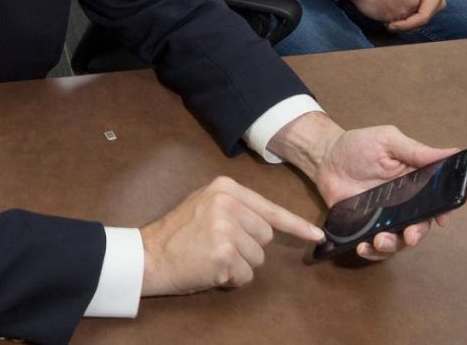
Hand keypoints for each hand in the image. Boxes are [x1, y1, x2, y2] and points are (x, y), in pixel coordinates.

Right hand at [140, 176, 324, 295]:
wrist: (150, 254)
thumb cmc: (179, 232)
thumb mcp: (205, 204)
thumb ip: (235, 206)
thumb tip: (269, 224)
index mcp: (225, 188)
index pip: (269, 208)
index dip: (296, 225)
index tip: (317, 235)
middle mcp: (228, 204)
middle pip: (266, 236)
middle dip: (248, 247)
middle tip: (219, 245)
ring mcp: (226, 228)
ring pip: (258, 258)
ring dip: (240, 264)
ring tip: (212, 256)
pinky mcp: (224, 254)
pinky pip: (246, 275)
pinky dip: (232, 279)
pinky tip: (211, 269)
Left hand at [311, 123, 457, 260]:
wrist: (325, 157)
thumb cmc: (358, 145)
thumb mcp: (388, 141)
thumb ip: (417, 151)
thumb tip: (454, 152)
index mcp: (413, 183)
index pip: (435, 201)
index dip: (442, 212)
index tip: (441, 220)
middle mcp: (403, 203)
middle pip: (418, 226)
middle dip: (416, 235)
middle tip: (408, 236)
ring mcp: (383, 217)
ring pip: (397, 240)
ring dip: (392, 246)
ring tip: (379, 241)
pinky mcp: (363, 226)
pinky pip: (373, 245)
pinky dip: (371, 251)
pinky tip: (363, 247)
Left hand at [383, 0, 445, 32]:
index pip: (424, 16)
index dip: (408, 24)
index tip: (392, 25)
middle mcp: (436, 0)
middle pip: (423, 21)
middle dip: (406, 27)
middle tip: (389, 26)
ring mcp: (431, 4)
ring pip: (420, 22)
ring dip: (405, 26)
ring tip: (389, 24)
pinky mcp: (424, 6)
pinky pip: (416, 18)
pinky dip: (405, 22)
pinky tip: (392, 21)